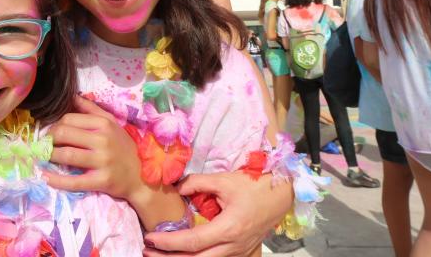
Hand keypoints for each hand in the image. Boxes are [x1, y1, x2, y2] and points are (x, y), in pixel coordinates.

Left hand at [43, 96, 141, 200]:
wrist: (140, 176)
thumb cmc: (122, 147)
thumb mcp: (112, 124)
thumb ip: (91, 109)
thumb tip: (72, 96)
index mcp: (103, 124)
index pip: (69, 119)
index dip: (55, 125)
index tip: (51, 133)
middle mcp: (103, 140)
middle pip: (64, 134)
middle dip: (48, 139)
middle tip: (43, 145)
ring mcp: (103, 161)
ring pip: (66, 155)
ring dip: (49, 155)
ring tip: (42, 157)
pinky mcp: (101, 181)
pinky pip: (74, 181)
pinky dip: (57, 180)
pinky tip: (45, 177)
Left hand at [143, 171, 293, 256]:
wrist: (282, 194)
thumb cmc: (255, 185)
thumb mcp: (224, 179)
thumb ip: (197, 183)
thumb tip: (175, 187)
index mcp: (228, 228)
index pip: (192, 241)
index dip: (168, 241)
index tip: (150, 237)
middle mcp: (234, 246)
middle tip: (147, 250)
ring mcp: (240, 253)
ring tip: (161, 253)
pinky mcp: (243, 253)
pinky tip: (185, 253)